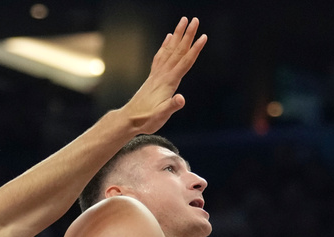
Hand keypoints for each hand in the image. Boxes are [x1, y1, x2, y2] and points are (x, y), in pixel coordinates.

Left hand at [119, 17, 206, 133]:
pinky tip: (168, 38)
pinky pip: (161, 56)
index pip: (185, 62)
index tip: (203, 36)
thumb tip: (181, 99)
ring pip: (170, 50)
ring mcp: (157, 74)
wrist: (129, 119)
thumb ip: (171, 106)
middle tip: (195, 20)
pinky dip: (165, 45)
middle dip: (188, 35)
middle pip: (178, 51)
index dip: (195, 49)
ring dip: (177, 35)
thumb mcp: (161, 116)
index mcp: (168, 82)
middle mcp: (163, 74)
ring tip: (183, 21)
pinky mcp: (153, 76)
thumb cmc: (146, 119)